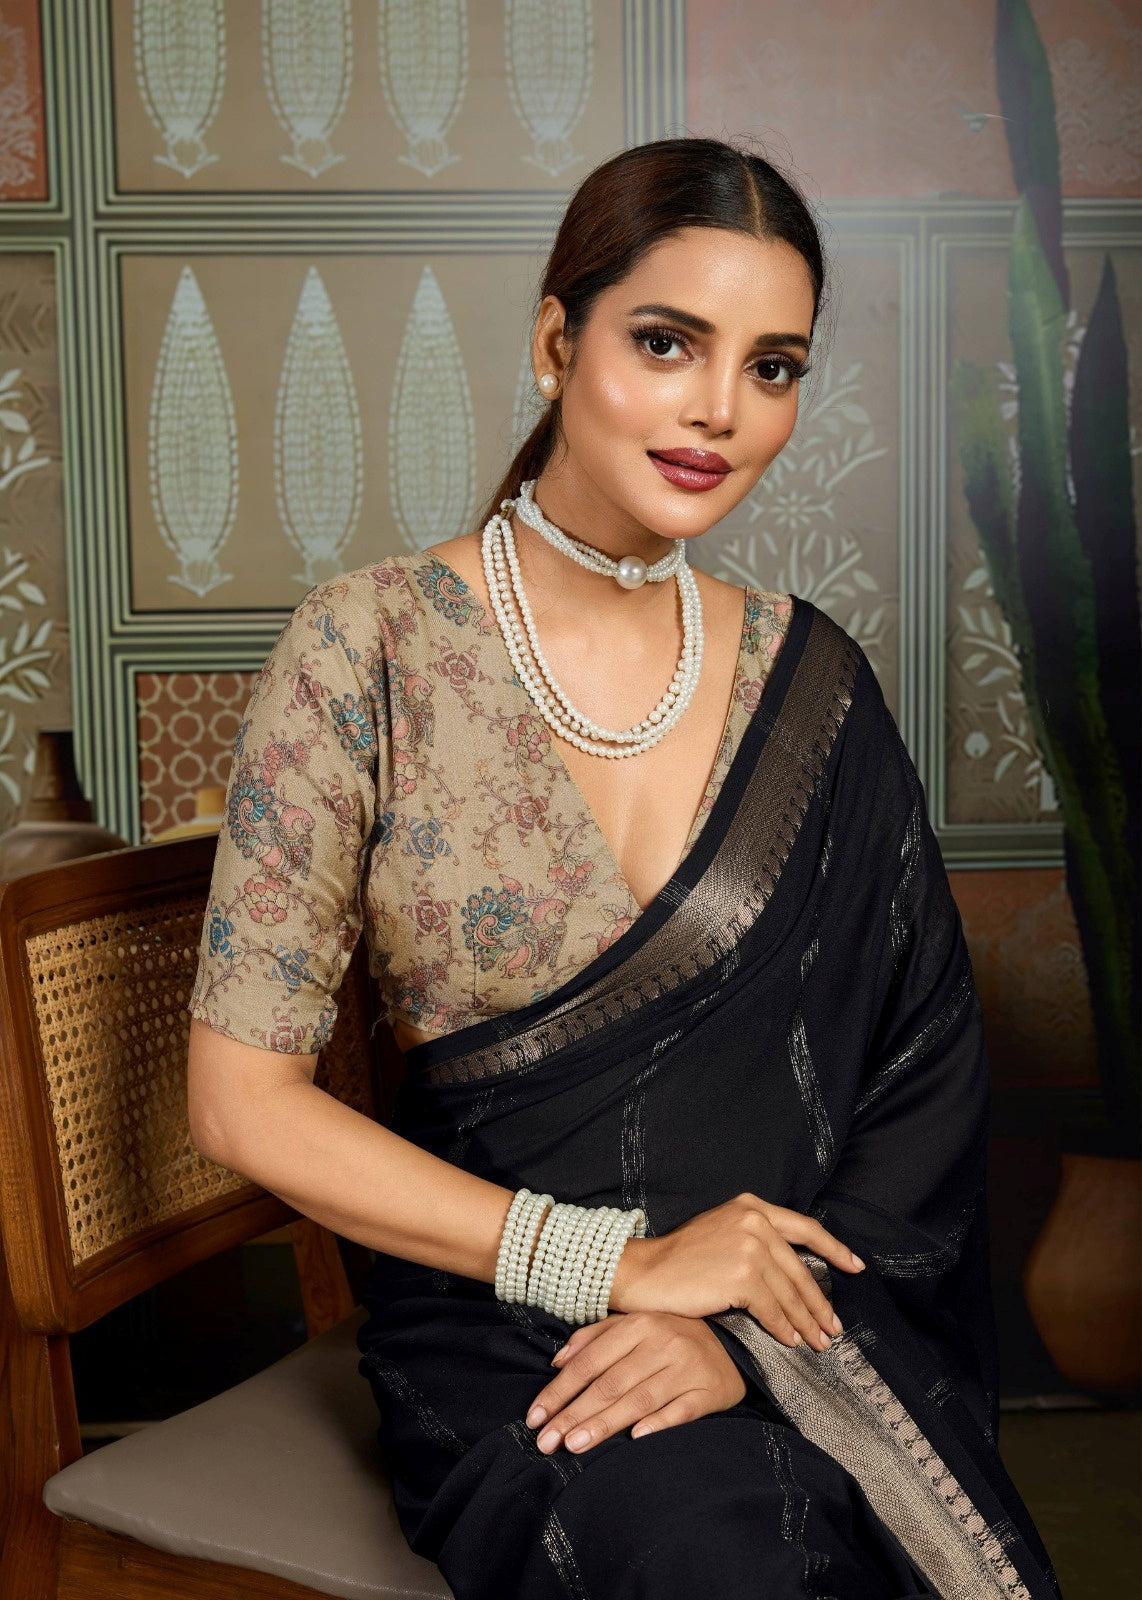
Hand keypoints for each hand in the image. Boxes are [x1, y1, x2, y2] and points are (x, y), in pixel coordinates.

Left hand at [524, 1310, 746, 1454]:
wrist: (733, 1343)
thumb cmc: (672, 1336)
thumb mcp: (634, 1325)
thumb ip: (593, 1338)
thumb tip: (557, 1362)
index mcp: (639, 1324)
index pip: (590, 1361)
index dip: (560, 1390)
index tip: (535, 1416)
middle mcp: (662, 1342)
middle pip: (610, 1384)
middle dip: (574, 1414)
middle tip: (546, 1441)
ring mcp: (686, 1367)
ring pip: (638, 1399)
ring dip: (604, 1424)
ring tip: (575, 1445)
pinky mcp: (708, 1392)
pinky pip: (680, 1410)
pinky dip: (658, 1423)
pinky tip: (635, 1439)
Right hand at [608, 1192, 864, 1351]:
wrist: (643, 1272)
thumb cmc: (679, 1260)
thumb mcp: (722, 1232)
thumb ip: (756, 1241)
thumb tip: (791, 1273)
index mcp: (751, 1207)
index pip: (806, 1228)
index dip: (834, 1250)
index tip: (855, 1267)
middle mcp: (755, 1221)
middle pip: (801, 1268)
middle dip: (820, 1302)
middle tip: (833, 1327)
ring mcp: (750, 1247)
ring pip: (790, 1292)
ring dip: (807, 1321)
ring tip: (818, 1341)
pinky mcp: (742, 1276)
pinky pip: (773, 1309)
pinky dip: (784, 1328)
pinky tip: (790, 1341)